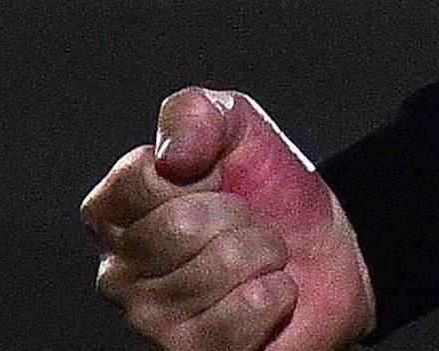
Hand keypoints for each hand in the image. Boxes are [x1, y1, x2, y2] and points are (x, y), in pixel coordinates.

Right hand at [80, 86, 376, 350]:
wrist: (327, 242)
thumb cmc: (264, 187)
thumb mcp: (231, 123)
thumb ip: (191, 114)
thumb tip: (170, 154)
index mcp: (111, 215)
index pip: (143, 179)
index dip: (200, 169)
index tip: (214, 177)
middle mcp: (118, 276)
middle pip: (183, 225)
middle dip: (238, 213)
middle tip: (245, 223)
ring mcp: (154, 325)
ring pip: (221, 266)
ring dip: (263, 252)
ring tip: (258, 257)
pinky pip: (245, 314)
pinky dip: (276, 294)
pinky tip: (268, 293)